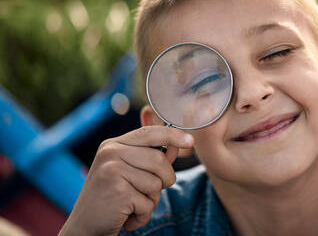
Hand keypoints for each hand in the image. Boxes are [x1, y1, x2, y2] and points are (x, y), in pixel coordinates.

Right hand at [59, 125, 193, 235]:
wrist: (84, 228)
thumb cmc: (111, 199)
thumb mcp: (129, 172)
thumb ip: (151, 158)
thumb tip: (178, 146)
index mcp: (113, 145)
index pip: (149, 133)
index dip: (173, 135)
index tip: (190, 141)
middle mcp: (110, 153)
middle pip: (159, 160)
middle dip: (163, 180)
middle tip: (147, 193)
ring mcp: (112, 171)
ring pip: (156, 183)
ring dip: (151, 201)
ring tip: (132, 204)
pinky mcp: (117, 192)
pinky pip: (148, 203)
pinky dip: (142, 215)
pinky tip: (126, 216)